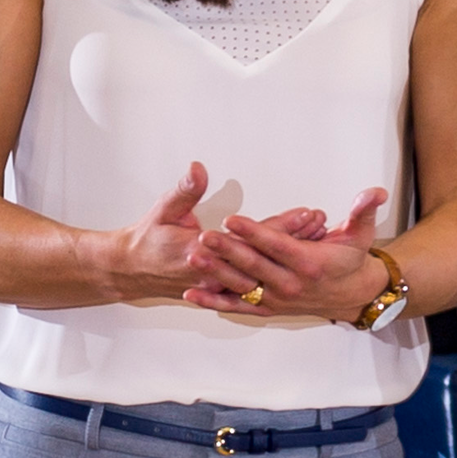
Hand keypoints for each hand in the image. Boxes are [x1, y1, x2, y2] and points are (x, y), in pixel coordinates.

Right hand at [105, 161, 327, 302]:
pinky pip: (258, 280)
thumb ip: (184, 191)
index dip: (281, 226)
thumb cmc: (149, 237)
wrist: (133, 270)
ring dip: (291, 254)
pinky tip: (297, 258)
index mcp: (205, 252)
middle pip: (266, 257)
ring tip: (320, 236)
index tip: (306, 214)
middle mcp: (217, 273)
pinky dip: (279, 268)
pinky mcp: (222, 288)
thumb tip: (197, 169)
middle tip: (324, 224)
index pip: (253, 238)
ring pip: (266, 271)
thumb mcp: (164, 209)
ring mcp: (221, 284)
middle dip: (296, 240)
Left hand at [186, 187, 393, 320]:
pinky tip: (192, 294)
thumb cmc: (353, 260)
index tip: (234, 220)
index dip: (254, 232)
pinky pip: (238, 306)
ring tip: (195, 258)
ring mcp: (277, 299)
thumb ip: (364, 210)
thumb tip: (374, 193)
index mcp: (310, 263)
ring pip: (241, 285)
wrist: (355, 295)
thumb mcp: (362, 233)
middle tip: (205, 236)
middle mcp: (291, 284)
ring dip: (216, 273)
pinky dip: (215, 301)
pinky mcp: (268, 308)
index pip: (277, 246)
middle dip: (227, 250)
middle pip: (254, 265)